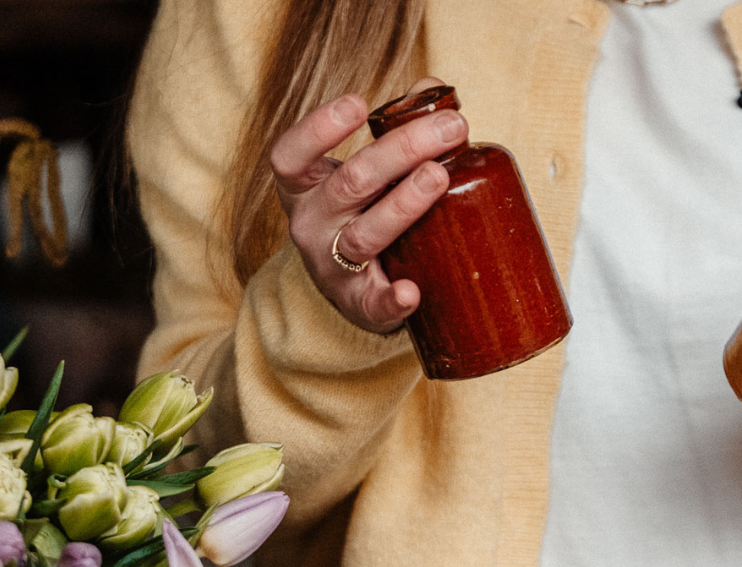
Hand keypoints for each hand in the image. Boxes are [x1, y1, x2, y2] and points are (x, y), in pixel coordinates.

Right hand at [269, 77, 461, 333]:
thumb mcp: (365, 169)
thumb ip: (395, 127)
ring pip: (365, 234)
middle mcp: (309, 225)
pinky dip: (391, 299)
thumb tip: (435, 88)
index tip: (358, 104)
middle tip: (450, 128)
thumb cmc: (363, 210)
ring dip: (404, 204)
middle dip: (402, 150)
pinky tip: (410, 291)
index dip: (319, 128)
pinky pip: (372, 303)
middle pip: (350, 183)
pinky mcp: (357, 303)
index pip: (291, 156)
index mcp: (303, 188)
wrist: (353, 288)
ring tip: (438, 177)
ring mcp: (331, 266)